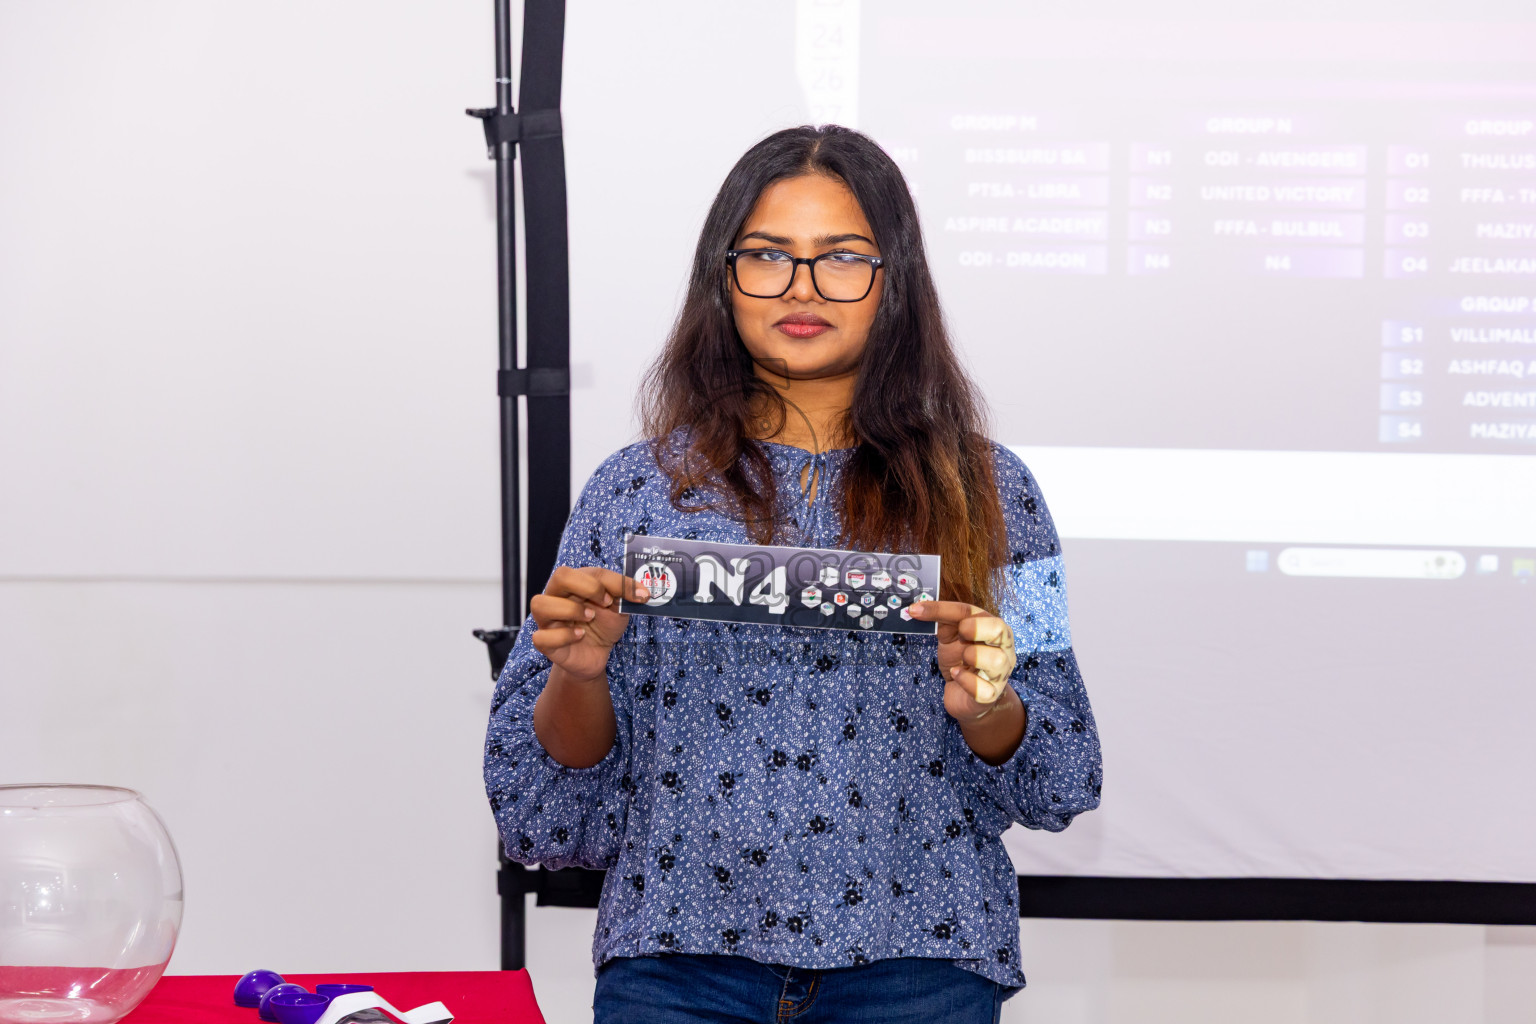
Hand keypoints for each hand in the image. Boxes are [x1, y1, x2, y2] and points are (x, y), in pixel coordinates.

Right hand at [529, 567, 647, 682]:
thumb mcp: (619, 606)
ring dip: (570, 610)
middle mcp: (556, 597)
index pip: (589, 571)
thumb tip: (643, 592)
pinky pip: (541, 637)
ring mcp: (547, 620)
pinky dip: (563, 636)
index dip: (612, 581)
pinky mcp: (545, 643)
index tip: (632, 595)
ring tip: (589, 617)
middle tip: (606, 602)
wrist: (597, 655)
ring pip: (540, 604)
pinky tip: (579, 636)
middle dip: (588, 587)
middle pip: (560, 576)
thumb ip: (625, 594)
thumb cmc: (603, 625)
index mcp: (573, 583)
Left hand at [906, 600, 1016, 722]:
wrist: (964, 693)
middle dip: (975, 628)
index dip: (942, 608)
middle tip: (960, 633)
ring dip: (973, 656)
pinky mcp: (991, 695)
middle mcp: (1002, 648)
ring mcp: (1000, 673)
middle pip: (998, 628)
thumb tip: (918, 608)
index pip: (970, 611)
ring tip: (962, 659)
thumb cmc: (961, 659)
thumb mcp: (951, 636)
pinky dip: (966, 681)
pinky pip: (983, 689)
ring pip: (996, 660)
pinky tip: (957, 675)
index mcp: (992, 628)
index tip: (916, 609)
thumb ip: (942, 621)